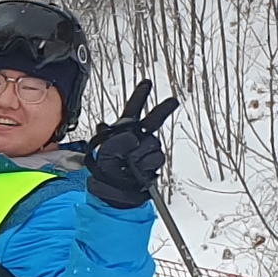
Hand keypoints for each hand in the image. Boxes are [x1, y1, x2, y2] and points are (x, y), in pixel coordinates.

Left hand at [83, 81, 179, 209]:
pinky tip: (138, 168)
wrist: (114, 193)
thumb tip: (131, 138)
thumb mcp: (103, 152)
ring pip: (153, 143)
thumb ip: (115, 141)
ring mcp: (148, 150)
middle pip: (154, 120)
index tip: (147, 83)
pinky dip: (145, 163)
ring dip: (140, 152)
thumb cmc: (106, 172)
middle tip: (173, 101)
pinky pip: (155, 158)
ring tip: (129, 162)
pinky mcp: (154, 164)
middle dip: (163, 110)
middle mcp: (139, 137)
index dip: (140, 96)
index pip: (132, 109)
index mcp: (123, 130)